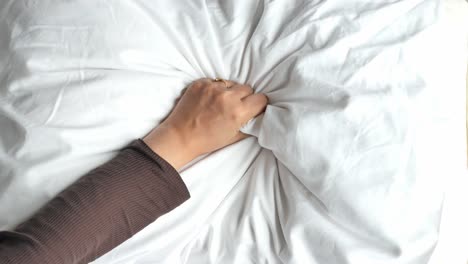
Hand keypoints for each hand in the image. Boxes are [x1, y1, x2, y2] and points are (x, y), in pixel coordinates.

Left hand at [143, 78, 267, 169]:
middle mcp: (227, 97)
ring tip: (220, 103)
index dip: (258, 104)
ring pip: (232, 83)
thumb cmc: (207, 140)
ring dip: (230, 91)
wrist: (180, 137)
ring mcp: (212, 88)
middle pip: (247, 88)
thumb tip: (258, 115)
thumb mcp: (234, 137)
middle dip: (244, 97)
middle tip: (235, 107)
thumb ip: (248, 124)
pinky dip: (214, 89)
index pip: (261, 98)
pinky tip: (208, 100)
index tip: (253, 108)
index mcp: (238, 112)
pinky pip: (215, 81)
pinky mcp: (201, 83)